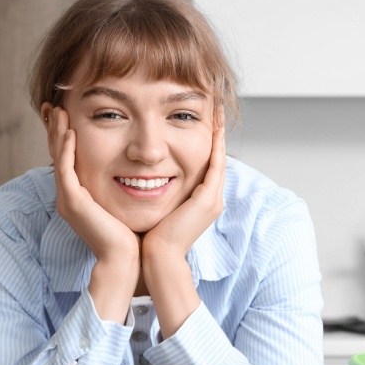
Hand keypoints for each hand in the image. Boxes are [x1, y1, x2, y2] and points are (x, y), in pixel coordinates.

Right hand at [44, 106, 139, 320]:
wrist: (127, 259)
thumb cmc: (130, 233)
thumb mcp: (121, 201)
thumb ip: (119, 184)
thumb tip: (132, 166)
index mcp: (77, 196)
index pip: (67, 159)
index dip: (64, 136)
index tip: (66, 113)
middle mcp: (68, 196)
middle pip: (57, 155)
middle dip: (55, 130)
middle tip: (54, 105)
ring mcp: (68, 200)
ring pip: (58, 159)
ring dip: (58, 133)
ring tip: (58, 111)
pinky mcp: (74, 203)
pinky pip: (66, 170)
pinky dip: (67, 150)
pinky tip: (71, 132)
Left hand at [140, 114, 225, 335]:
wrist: (157, 259)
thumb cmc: (151, 238)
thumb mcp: (157, 209)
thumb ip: (157, 193)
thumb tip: (145, 180)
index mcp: (201, 202)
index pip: (207, 164)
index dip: (206, 141)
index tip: (201, 119)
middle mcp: (212, 198)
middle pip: (217, 157)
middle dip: (216, 131)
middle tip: (213, 105)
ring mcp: (213, 199)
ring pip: (220, 157)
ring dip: (218, 132)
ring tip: (215, 108)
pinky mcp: (208, 200)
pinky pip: (215, 163)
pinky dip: (215, 143)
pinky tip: (213, 124)